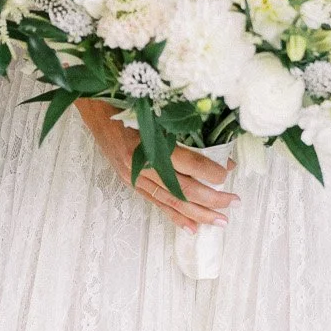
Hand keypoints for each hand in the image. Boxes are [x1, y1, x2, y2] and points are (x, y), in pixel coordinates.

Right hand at [76, 97, 237, 232]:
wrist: (97, 110)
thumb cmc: (129, 103)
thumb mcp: (157, 110)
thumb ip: (184, 127)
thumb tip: (217, 147)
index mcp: (149, 143)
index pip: (187, 163)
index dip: (210, 170)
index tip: (229, 170)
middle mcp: (141, 165)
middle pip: (182, 188)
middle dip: (211, 199)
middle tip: (233, 202)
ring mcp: (135, 177)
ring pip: (171, 201)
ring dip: (197, 213)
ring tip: (219, 221)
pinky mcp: (131, 182)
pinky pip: (156, 203)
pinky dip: (175, 216)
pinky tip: (192, 227)